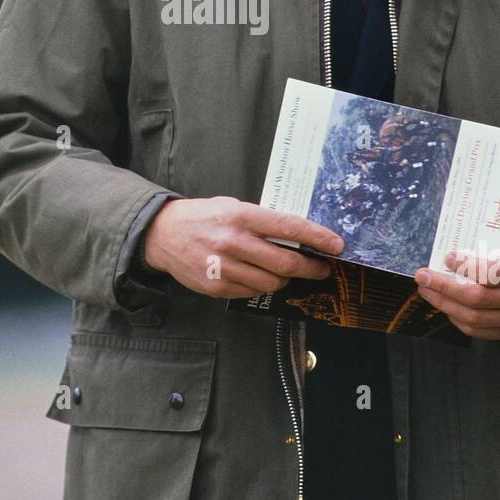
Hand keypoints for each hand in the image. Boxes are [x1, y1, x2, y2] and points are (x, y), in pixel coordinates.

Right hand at [142, 196, 344, 299]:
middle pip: (285, 262)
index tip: (337, 245)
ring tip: (285, 271)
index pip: (288, 227)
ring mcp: (224, 268)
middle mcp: (233, 242)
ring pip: (272, 282)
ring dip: (285, 279)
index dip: (317, 238)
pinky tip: (259, 276)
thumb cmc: (204, 217)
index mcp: (241, 216)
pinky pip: (252, 292)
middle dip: (311, 267)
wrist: (163, 234)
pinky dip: (262, 286)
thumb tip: (299, 236)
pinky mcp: (216, 288)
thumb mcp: (233, 207)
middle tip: (321, 268)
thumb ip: (262, 221)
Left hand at [413, 230, 499, 340]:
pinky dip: (455, 317)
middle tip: (423, 276)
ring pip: (474, 318)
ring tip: (426, 290)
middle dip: (445, 287)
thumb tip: (451, 243)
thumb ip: (485, 239)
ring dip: (444, 304)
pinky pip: (476, 331)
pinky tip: (443, 303)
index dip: (468, 266)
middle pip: (479, 298)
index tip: (447, 258)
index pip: (494, 273)